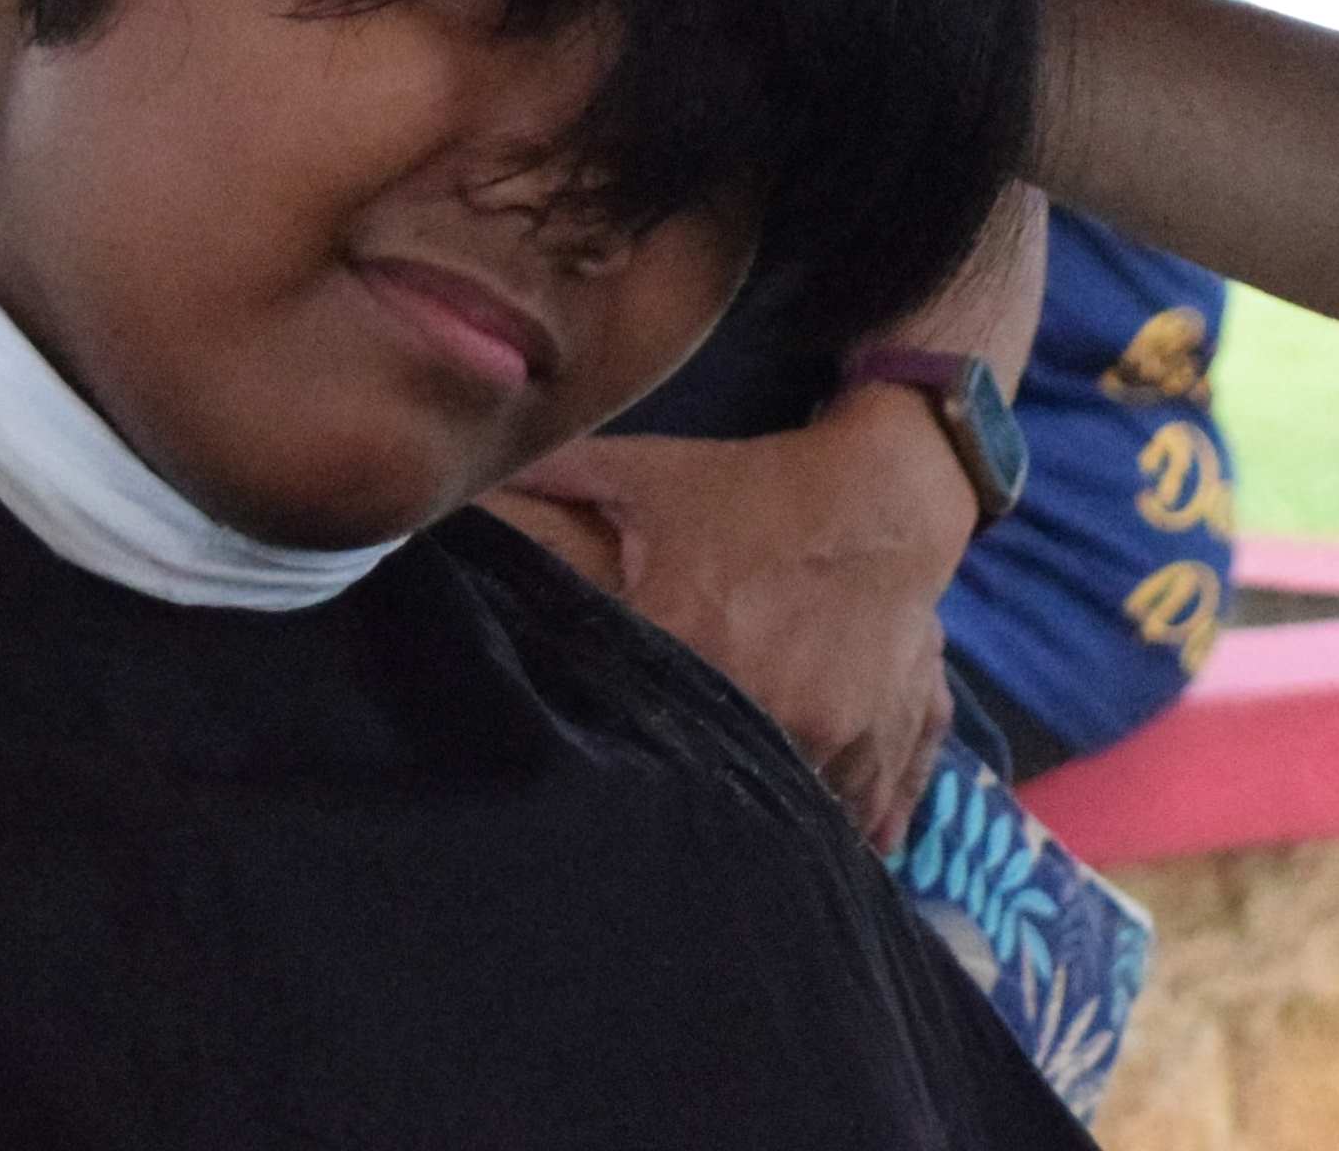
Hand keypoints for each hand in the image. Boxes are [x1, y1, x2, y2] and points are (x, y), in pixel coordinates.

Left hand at [488, 398, 980, 850]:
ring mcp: (842, 731)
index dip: (604, 777)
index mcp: (697, 642)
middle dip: (688, 818)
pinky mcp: (888, 740)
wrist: (889, 485)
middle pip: (714, 801)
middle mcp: (776, 703)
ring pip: (801, 821)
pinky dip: (853, 831)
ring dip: (772, 836)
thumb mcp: (644, 475)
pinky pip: (874, 812)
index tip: (584, 808)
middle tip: (653, 847)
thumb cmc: (755, 489)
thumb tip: (449, 489)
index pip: (633, 744)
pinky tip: (825, 857)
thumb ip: (549, 483)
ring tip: (735, 862)